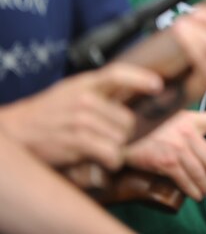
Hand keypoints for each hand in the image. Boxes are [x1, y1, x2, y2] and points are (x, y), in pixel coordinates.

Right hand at [0, 63, 162, 169]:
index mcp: (85, 84)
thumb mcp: (72, 91)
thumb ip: (99, 90)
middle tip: (115, 136)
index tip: (158, 85)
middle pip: (127, 118)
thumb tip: (133, 91)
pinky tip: (106, 160)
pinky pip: (110, 153)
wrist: (17, 130)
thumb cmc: (49, 112)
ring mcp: (80, 121)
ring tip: (104, 147)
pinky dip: (113, 160)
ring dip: (117, 148)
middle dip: (126, 132)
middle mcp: (85, 100)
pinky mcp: (76, 142)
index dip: (140, 78)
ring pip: (121, 138)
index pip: (117, 74)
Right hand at [125, 110, 205, 200]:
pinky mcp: (165, 162)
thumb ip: (182, 125)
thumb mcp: (165, 117)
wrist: (116, 133)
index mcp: (190, 117)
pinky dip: (193, 191)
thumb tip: (195, 140)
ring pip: (202, 172)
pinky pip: (186, 181)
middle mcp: (186, 130)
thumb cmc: (140, 126)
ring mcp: (177, 146)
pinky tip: (195, 195)